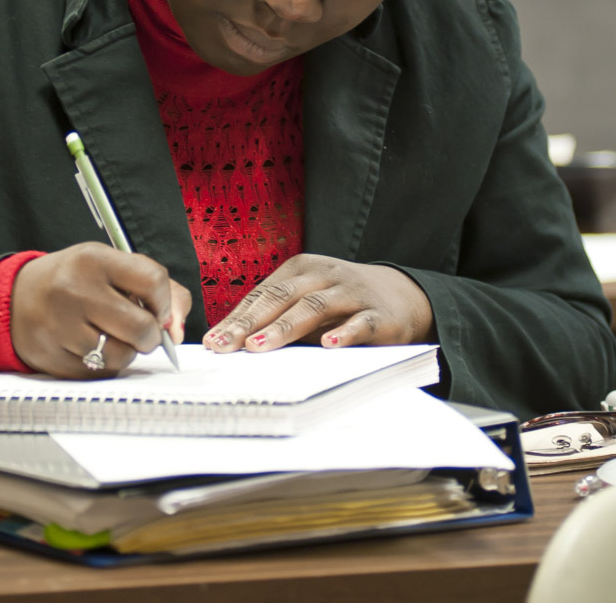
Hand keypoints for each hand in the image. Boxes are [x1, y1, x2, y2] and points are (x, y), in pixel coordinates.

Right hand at [10, 242, 191, 377]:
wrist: (16, 298)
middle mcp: (75, 290)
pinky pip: (99, 373)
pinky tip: (88, 346)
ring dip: (126, 351)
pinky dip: (103, 364)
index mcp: (94, 259)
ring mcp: (60, 326)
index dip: (165, 301)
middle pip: (142, 327)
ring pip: (122, 356)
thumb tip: (177, 332)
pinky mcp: (52, 358)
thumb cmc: (76, 281)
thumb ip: (158, 289)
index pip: (153, 281)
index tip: (158, 309)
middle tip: (141, 331)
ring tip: (111, 336)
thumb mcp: (112, 266)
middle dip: (151, 335)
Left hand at [202, 253, 433, 352]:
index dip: (236, 318)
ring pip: (313, 307)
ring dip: (284, 328)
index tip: (213, 341)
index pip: (262, 294)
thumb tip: (233, 344)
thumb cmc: (341, 303)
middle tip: (226, 345)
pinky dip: (344, 332)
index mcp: (300, 269)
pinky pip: (359, 323)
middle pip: (281, 298)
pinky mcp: (378, 313)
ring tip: (259, 347)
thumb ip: (278, 317)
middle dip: (250, 323)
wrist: (401, 295)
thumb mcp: (308, 302)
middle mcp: (323, 274)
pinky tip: (329, 344)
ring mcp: (351, 292)